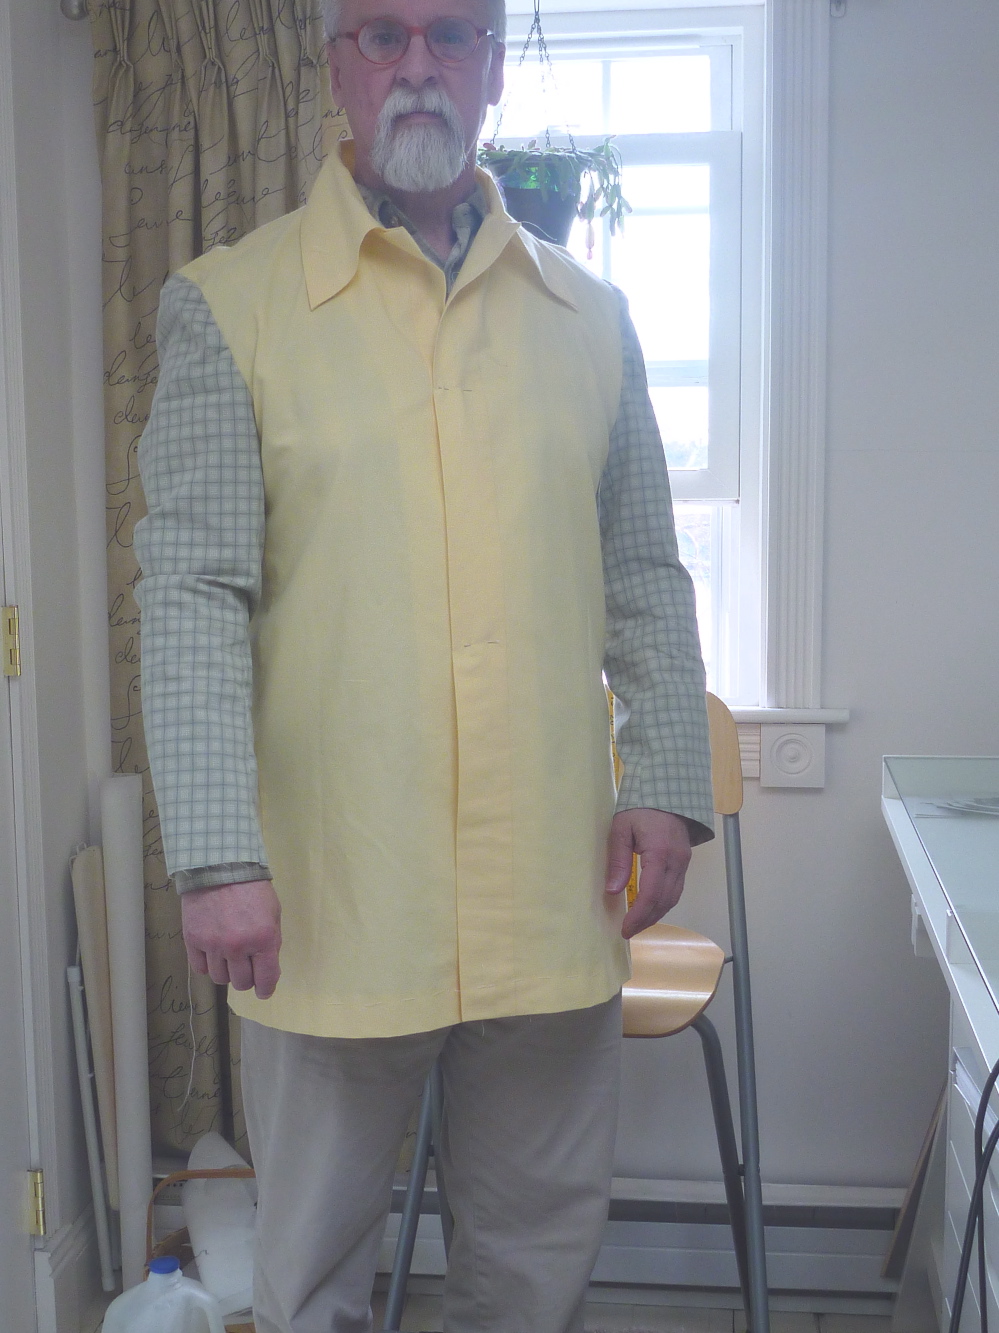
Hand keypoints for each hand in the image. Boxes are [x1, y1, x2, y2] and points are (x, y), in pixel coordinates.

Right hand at [180, 880, 281, 999]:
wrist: (219, 866)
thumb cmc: (252, 889)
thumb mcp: (273, 913)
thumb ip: (271, 943)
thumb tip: (267, 971)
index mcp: (263, 939)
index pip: (266, 979)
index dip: (265, 989)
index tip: (263, 991)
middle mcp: (238, 946)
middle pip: (241, 983)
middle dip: (246, 978)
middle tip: (246, 967)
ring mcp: (213, 945)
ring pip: (219, 978)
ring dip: (226, 971)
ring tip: (228, 955)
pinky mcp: (193, 941)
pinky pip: (200, 968)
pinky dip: (207, 964)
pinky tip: (212, 952)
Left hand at [605, 809, 691, 939]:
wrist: (666, 791)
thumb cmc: (639, 808)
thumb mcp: (621, 829)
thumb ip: (618, 861)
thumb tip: (612, 891)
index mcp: (659, 853)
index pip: (651, 894)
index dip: (638, 915)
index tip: (625, 929)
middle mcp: (676, 862)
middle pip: (664, 901)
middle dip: (646, 920)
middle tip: (628, 932)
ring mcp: (684, 862)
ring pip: (673, 898)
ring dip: (656, 914)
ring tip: (637, 925)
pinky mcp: (684, 862)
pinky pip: (676, 889)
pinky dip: (663, 903)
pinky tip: (650, 908)